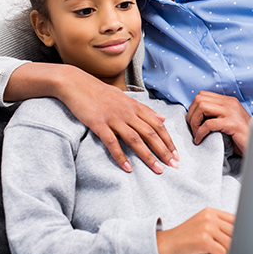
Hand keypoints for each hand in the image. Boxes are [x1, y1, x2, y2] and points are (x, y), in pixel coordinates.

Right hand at [58, 65, 180, 172]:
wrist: (76, 83)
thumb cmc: (100, 92)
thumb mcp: (126, 98)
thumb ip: (145, 110)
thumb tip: (163, 118)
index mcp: (135, 107)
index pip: (158, 125)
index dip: (168, 140)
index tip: (176, 154)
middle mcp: (128, 113)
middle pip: (151, 134)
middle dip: (164, 151)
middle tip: (174, 165)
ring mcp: (113, 118)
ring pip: (135, 140)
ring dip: (148, 156)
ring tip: (158, 170)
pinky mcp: (98, 124)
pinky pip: (112, 143)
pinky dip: (121, 156)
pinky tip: (128, 168)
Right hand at [156, 207, 234, 253]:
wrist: (164, 245)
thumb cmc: (185, 238)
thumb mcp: (202, 224)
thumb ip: (219, 224)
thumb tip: (241, 232)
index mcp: (211, 211)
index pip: (236, 220)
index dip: (235, 233)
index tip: (227, 239)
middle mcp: (209, 217)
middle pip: (235, 233)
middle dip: (227, 243)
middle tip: (214, 245)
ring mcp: (206, 227)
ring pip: (230, 244)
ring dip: (220, 250)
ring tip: (207, 248)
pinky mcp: (204, 240)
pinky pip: (221, 252)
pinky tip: (204, 252)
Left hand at [187, 91, 250, 154]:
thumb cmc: (242, 138)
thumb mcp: (228, 121)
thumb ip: (216, 115)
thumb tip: (196, 117)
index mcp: (229, 101)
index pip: (202, 95)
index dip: (193, 109)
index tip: (193, 123)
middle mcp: (230, 103)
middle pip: (199, 99)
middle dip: (191, 115)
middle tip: (193, 129)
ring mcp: (232, 112)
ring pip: (202, 107)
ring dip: (194, 122)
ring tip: (197, 134)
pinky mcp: (233, 124)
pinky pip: (209, 124)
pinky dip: (200, 133)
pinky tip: (200, 140)